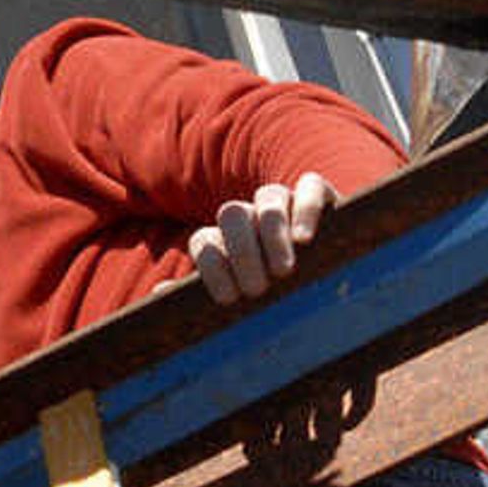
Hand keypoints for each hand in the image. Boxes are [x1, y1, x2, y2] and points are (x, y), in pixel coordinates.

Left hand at [188, 174, 333, 304]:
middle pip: (232, 214)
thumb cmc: (275, 298)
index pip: (204, 240)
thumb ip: (199, 298)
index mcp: (225, 239)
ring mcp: (284, 203)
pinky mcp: (318, 196)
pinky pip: (309, 186)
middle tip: (258, 290)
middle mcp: (250, 216)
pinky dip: (305, 209)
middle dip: (241, 252)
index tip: (228, 299)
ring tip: (283, 271)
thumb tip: (159, 293)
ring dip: (272, 235)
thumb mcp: (240, 299)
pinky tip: (304, 239)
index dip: (212, 266)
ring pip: (268, 198)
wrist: (327, 283)